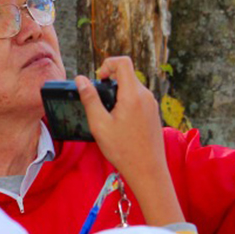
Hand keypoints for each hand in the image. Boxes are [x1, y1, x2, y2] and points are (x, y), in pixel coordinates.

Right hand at [77, 56, 182, 226]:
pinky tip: (120, 123)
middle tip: (100, 101)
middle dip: (111, 81)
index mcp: (133, 95)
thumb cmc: (124, 150)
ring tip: (109, 115)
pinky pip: (139, 99)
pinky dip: (127, 102)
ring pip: (133, 87)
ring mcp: (152, 105)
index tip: (98, 79)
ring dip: (119, 93)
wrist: (148, 171)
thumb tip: (81, 79)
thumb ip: (89, 99)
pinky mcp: (154, 113)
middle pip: (128, 75)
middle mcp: (146, 96)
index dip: (107, 64)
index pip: (123, 62)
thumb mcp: (100, 124)